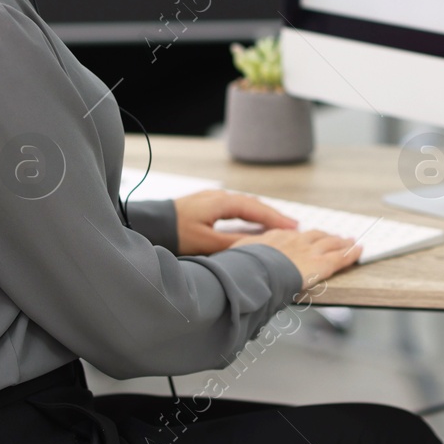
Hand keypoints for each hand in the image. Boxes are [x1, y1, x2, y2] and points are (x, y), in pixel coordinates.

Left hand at [174, 189, 297, 255]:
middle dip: (273, 216)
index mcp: (221, 202)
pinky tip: (251, 223)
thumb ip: (233, 244)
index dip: (276, 219)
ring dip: (261, 215)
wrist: (149, 223)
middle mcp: (218, 197)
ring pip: (244, 205)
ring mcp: (211, 199)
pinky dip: (248, 215)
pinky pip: (234, 208)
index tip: (293, 226)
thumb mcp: (206, 243)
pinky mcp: (205, 205)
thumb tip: (257, 246)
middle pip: (253, 204)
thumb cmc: (174, 232)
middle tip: (292, 226)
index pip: (256, 209)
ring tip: (277, 225)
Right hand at [232, 227, 362, 287]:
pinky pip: (341, 257)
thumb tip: (232, 263)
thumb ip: (241, 257)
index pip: (293, 236)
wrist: (256, 269)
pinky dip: (351, 253)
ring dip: (341, 242)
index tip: (307, 237)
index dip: (303, 237)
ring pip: (330, 244)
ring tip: (349, 241)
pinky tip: (360, 250)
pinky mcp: (320, 263)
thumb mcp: (237, 256)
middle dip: (326, 236)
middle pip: (315, 235)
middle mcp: (294, 240)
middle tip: (335, 236)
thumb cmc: (243, 265)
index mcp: (275, 237)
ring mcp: (309, 250)